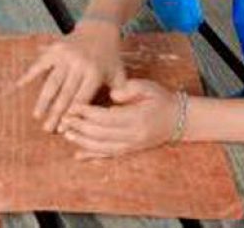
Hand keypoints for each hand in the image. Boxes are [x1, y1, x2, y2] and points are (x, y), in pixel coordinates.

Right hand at [16, 20, 124, 132]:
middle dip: (55, 113)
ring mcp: (65, 55)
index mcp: (95, 73)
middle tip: (47, 129)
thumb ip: (120, 96)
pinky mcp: (55, 48)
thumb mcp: (120, 75)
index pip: (81, 99)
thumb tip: (112, 118)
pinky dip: (29, 74)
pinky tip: (19, 85)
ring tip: (36, 115)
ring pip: (51, 82)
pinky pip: (40, 64)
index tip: (63, 129)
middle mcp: (79, 64)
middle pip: (65, 94)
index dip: (71, 114)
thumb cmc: (110, 58)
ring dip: (43, 100)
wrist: (99, 29)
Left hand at [58, 79, 178, 158]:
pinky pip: (109, 156)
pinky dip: (93, 156)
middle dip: (80, 127)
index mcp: (137, 118)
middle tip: (64, 118)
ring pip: (103, 148)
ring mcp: (132, 145)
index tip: (73, 106)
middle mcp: (133, 135)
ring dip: (82, 142)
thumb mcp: (148, 87)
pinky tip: (78, 155)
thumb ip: (130, 89)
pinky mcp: (131, 150)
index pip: (106, 117)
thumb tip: (112, 96)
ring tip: (66, 133)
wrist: (179, 120)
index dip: (88, 113)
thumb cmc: (161, 99)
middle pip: (101, 133)